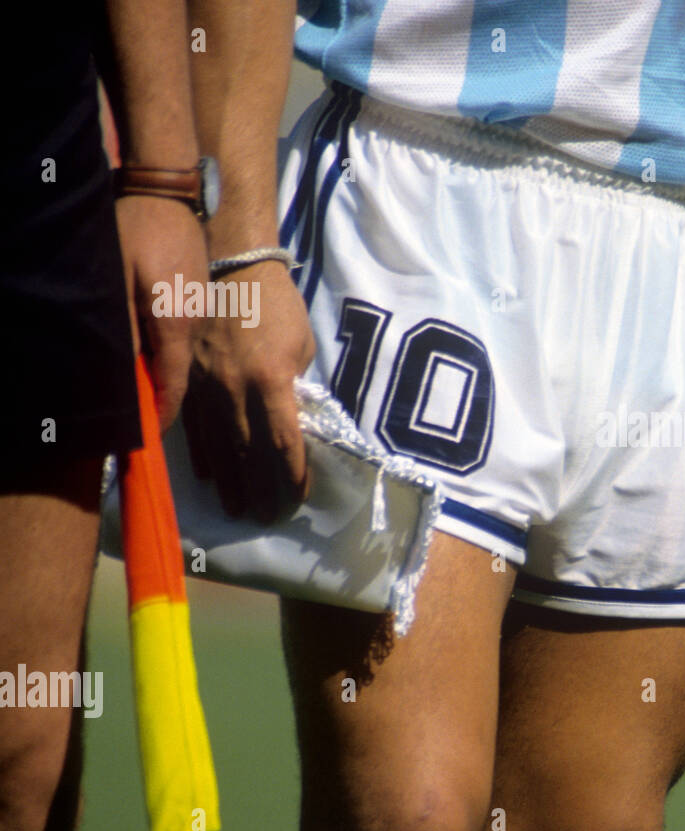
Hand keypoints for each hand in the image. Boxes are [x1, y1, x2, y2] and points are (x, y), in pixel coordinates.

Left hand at [115, 195, 208, 428]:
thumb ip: (123, 330)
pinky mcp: (197, 299)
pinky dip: (169, 352)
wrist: (170, 192)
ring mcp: (199, 310)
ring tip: (149, 393)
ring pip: (182, 356)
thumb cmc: (139, 229)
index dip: (161, 413)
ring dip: (166, 376)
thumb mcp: (118, 280)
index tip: (149, 438)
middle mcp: (194, 323)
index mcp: (176, 322)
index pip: (172, 383)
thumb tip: (125, 376)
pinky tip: (154, 352)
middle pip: (179, 374)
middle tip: (144, 422)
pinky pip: (184, 337)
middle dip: (163, 400)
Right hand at [183, 260, 315, 521]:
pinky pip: (194, 427)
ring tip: (238, 509)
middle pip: (249, 453)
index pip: (283, 441)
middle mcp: (235, 390)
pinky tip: (211, 477)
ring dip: (231, 481)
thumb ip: (298, 387)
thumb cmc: (277, 305)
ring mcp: (206, 386)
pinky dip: (204, 455)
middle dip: (261, 489)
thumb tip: (297, 421)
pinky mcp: (187, 379)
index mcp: (270, 381)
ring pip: (219, 446)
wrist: (233, 266)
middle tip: (267, 517)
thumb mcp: (303, 347)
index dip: (292, 474)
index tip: (298, 496)